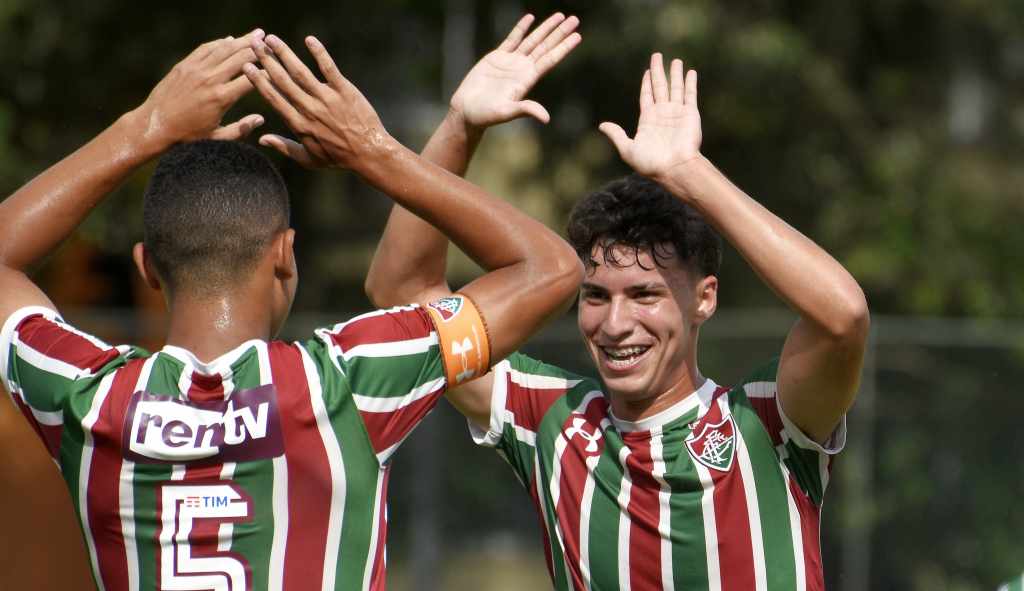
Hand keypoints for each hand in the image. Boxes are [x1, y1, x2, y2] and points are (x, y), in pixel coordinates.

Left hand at [135, 30, 265, 147]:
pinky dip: (219, 43)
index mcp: (221, 98)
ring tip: (256, 34)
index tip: (278, 66)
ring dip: (242, 40)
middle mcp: (210, 79)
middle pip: (240, 57)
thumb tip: (260, 119)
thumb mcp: (217, 139)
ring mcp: (196, 69)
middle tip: (270, 43)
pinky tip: (230, 40)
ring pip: (224, 49)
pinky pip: (205, 49)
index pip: (251, 78)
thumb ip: (241, 129)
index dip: (267, 71)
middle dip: (257, 49)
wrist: (154, 126)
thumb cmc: (187, 137)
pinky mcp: (184, 65)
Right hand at [243, 34, 392, 169]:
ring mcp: (327, 99)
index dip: (259, 82)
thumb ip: (284, 147)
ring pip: (300, 72)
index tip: (247, 68)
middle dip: (266, 61)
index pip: (274, 98)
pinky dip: (319, 53)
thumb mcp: (309, 159)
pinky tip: (309, 40)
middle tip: (254, 44)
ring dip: (285, 53)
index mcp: (299, 124)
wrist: (369, 153)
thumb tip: (261, 139)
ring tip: (271, 39)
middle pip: (283, 81)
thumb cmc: (339, 158)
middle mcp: (309, 109)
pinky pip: (329, 68)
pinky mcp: (344, 91)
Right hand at [449, 13, 580, 128]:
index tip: (577, 36)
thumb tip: (546, 118)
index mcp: (527, 80)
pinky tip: (530, 18)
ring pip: (532, 40)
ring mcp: (511, 62)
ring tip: (560, 16)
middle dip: (560, 33)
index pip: (549, 59)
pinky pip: (513, 39)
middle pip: (545, 47)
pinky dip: (521, 28)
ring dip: (546, 28)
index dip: (563, 47)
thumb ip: (525, 110)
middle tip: (575, 19)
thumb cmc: (486, 115)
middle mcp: (522, 69)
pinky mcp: (496, 58)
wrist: (467, 112)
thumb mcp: (506, 112)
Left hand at [599, 53, 701, 179]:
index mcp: (648, 120)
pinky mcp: (690, 114)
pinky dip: (690, 83)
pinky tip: (690, 72)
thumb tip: (602, 125)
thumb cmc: (650, 163)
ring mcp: (677, 113)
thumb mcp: (627, 149)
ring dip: (675, 74)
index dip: (646, 83)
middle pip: (659, 86)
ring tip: (675, 60)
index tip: (647, 71)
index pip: (647, 96)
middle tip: (657, 55)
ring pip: (675, 87)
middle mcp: (663, 114)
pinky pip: (690, 95)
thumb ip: (616, 135)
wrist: (673, 168)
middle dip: (658, 71)